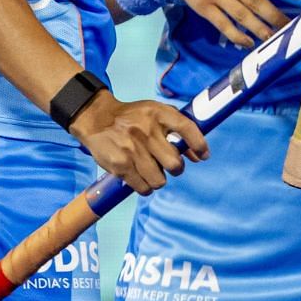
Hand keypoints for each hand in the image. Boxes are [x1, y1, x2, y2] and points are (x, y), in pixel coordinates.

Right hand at [71, 94, 208, 194]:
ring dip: (160, 180)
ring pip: (160, 180)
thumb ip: (179, 131)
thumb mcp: (156, 114)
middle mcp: (146, 130)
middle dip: (177, 169)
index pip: (187, 128)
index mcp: (158, 114)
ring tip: (152, 172)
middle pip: (175, 164)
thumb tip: (200, 156)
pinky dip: (146, 187)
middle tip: (171, 166)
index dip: (199, 144)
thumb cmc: (133, 118)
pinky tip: (141, 178)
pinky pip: (143, 187)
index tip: (204, 155)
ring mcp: (132, 149)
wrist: (97, 119)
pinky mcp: (120, 165)